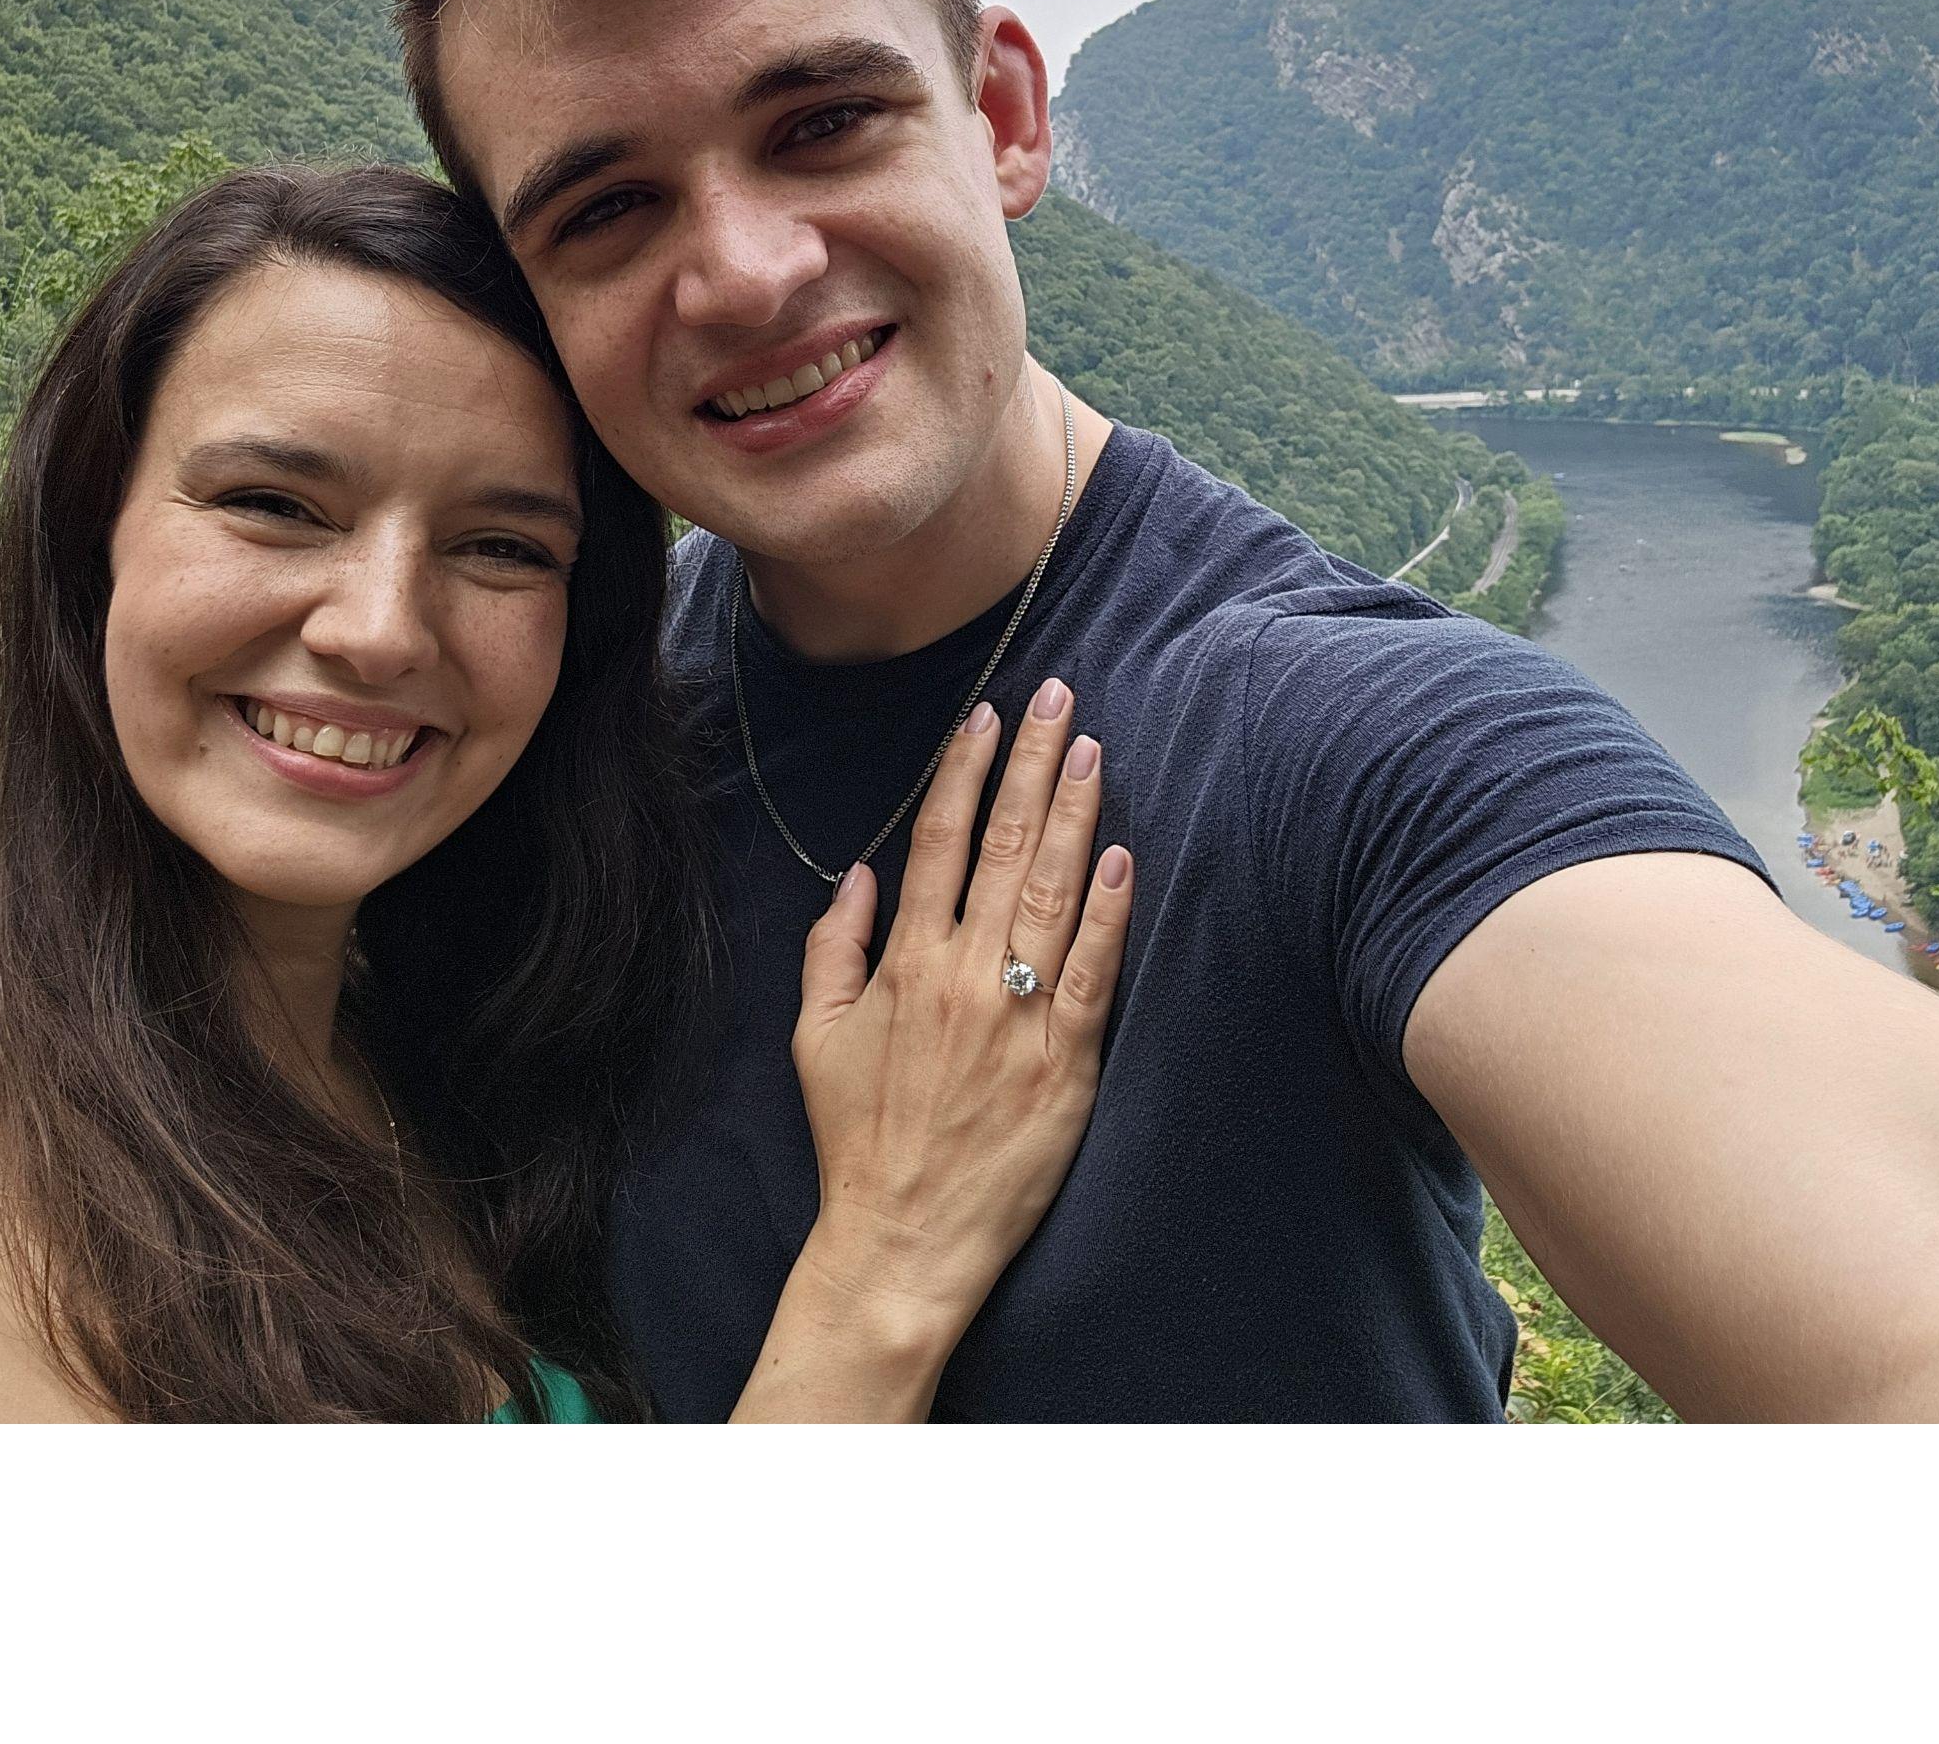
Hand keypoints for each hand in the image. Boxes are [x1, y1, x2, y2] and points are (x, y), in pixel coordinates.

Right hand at [789, 677, 1133, 1344]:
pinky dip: (1110, 915)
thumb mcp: (816, 1038)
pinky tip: (1122, 857)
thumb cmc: (856, 1141)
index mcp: (904, 964)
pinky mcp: (1066, 1066)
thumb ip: (833, 947)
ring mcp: (1019, 1019)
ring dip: (1075, 814)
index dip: (965, 772)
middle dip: (1032, 763)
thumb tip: (862, 873)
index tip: (986, 716)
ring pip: (1054, 895)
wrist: (900, 1242)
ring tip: (1093, 749)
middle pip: (1005, 847)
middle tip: (1057, 696)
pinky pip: (1094, 976)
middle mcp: (964, 977)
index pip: (939, 842)